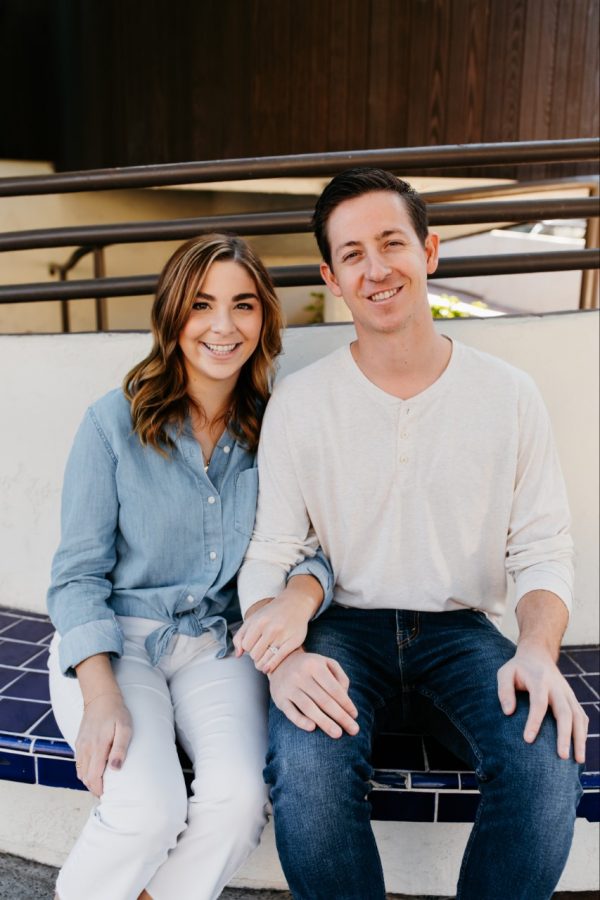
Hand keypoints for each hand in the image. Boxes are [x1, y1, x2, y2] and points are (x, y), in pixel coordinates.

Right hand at [74, 691, 132, 795]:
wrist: (101, 698)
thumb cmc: (116, 713)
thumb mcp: (125, 728)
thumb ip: (120, 749)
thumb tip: (116, 769)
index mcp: (97, 747)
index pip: (94, 777)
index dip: (99, 790)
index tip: (108, 795)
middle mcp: (85, 749)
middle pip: (85, 778)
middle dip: (94, 788)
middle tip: (106, 793)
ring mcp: (80, 746)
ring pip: (80, 772)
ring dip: (89, 781)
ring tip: (101, 785)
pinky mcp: (78, 743)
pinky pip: (78, 763)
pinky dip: (84, 772)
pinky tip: (94, 772)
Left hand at [234, 583, 318, 672]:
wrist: (294, 604)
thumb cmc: (271, 613)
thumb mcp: (253, 619)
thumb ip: (240, 636)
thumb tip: (237, 654)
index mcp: (259, 622)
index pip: (246, 646)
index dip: (248, 648)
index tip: (253, 646)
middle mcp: (270, 628)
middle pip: (255, 654)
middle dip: (255, 656)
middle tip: (260, 652)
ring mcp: (282, 636)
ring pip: (265, 659)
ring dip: (261, 663)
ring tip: (262, 661)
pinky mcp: (293, 642)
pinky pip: (278, 659)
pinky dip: (271, 666)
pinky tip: (268, 668)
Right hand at [268, 649, 358, 738]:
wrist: (279, 662)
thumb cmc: (310, 665)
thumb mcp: (326, 663)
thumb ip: (340, 677)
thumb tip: (345, 697)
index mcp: (315, 665)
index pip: (334, 688)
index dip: (346, 703)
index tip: (355, 716)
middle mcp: (300, 675)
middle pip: (324, 700)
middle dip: (340, 716)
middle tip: (353, 730)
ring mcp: (289, 687)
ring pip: (308, 707)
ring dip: (324, 722)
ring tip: (338, 734)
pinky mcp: (279, 698)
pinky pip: (290, 712)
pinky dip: (301, 721)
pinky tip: (312, 728)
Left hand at [497, 642, 588, 762]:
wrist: (537, 655)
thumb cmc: (518, 668)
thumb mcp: (505, 673)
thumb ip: (504, 690)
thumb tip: (508, 712)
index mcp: (540, 680)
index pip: (539, 703)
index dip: (534, 721)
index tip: (528, 739)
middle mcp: (557, 687)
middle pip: (565, 712)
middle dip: (565, 735)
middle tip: (562, 756)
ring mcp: (568, 693)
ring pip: (578, 717)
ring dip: (580, 738)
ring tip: (577, 760)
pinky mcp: (572, 699)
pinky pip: (581, 716)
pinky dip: (583, 733)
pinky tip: (580, 750)